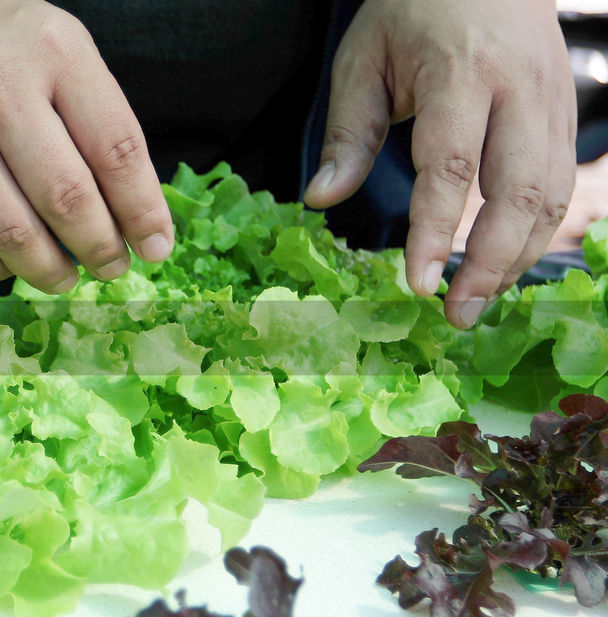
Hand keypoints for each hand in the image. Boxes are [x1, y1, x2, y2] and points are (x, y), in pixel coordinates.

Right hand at [0, 0, 173, 292]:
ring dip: (48, 270)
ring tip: (66, 278)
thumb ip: (95, 116)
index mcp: (54, 52)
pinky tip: (11, 265)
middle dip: (99, 248)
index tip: (156, 246)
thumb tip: (132, 211)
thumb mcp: (58, 47)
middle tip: (111, 267)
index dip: (143, 211)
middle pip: (65, 198)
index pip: (115, 149)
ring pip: (11, 230)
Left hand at [303, 0, 576, 327]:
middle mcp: (520, 90)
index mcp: (462, 73)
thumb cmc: (412, 11)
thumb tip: (321, 202)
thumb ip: (347, 134)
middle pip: (519, 191)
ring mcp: (553, 102)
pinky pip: (560, 185)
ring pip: (551, 195)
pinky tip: (502, 265)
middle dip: (490, 263)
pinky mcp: (566, 114)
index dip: (433, 232)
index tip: (415, 285)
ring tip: (475, 302)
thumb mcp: (362, 60)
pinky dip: (535, 233)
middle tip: (455, 316)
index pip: (451, 166)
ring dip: (517, 257)